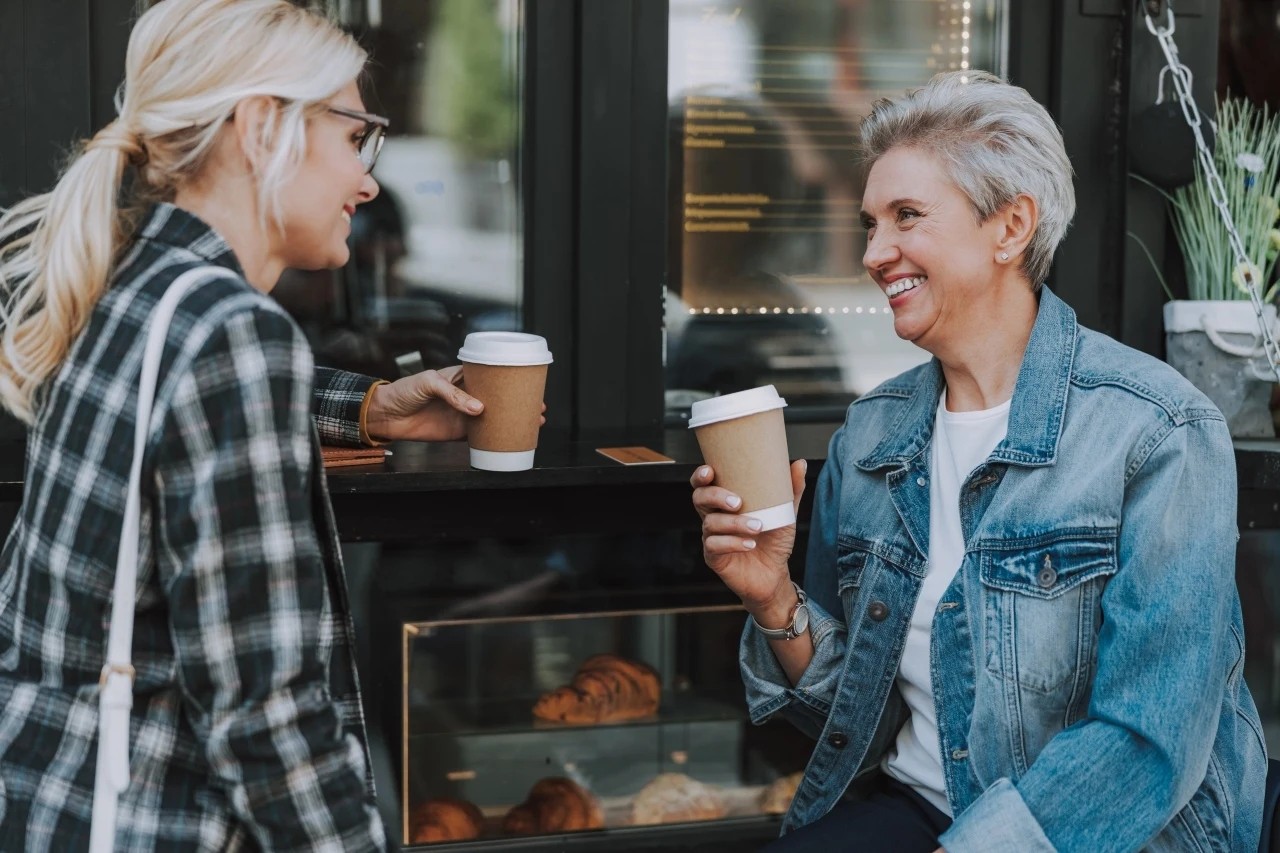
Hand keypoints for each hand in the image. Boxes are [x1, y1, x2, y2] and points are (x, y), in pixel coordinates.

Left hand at [365, 365, 546, 442]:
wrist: (385, 415)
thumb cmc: (403, 391)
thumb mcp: (428, 383)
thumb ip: (453, 394)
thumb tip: (477, 409)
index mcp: (460, 377)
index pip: (490, 377)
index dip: (509, 380)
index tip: (527, 384)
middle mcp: (465, 395)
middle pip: (498, 398)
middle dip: (518, 402)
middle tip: (537, 407)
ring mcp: (462, 414)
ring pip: (493, 417)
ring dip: (512, 420)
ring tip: (532, 422)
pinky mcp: (457, 432)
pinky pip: (480, 435)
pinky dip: (495, 437)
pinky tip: (509, 438)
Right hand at [691, 460, 807, 622]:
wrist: (775, 574)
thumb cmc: (774, 541)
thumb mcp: (786, 513)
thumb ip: (791, 489)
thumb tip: (800, 463)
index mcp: (724, 503)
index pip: (703, 484)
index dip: (700, 476)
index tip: (710, 471)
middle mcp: (714, 517)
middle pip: (699, 499)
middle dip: (715, 496)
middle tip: (738, 502)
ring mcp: (711, 537)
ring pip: (710, 523)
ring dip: (734, 523)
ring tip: (757, 526)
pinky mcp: (714, 558)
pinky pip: (714, 546)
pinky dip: (733, 543)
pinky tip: (750, 544)